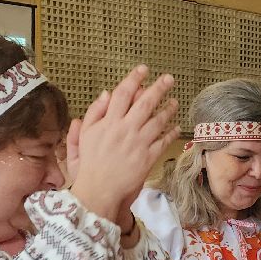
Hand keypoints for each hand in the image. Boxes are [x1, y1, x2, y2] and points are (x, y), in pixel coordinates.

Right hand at [68, 67, 177, 225]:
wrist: (99, 189)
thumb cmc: (90, 163)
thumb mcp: (85, 135)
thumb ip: (94, 113)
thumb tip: (105, 93)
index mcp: (109, 122)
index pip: (123, 93)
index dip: (134, 79)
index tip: (143, 70)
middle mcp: (125, 129)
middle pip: (145, 103)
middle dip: (159, 88)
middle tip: (169, 79)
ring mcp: (139, 143)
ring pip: (157, 120)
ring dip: (168, 109)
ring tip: (175, 102)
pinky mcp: (148, 157)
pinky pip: (163, 141)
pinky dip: (171, 133)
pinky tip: (176, 127)